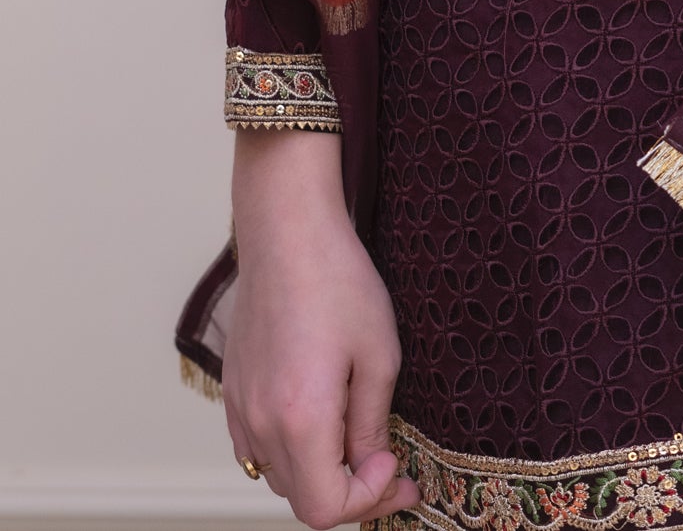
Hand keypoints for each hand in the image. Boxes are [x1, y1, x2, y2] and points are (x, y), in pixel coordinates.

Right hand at [222, 129, 418, 528]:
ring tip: (358, 438)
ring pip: (278, 475)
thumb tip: (372, 467)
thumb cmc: (339, 283)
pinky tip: (320, 419)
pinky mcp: (231, 391)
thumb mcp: (379, 354)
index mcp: (299, 420)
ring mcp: (239, 409)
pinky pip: (256, 447)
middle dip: (351, 491)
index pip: (325, 509)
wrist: (287, 233)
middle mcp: (259, 425)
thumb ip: (372, 423)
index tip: (398, 466)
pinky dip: (290, 450)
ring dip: (319, 472)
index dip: (368, 500)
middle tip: (391, 465)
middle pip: (301, 498)